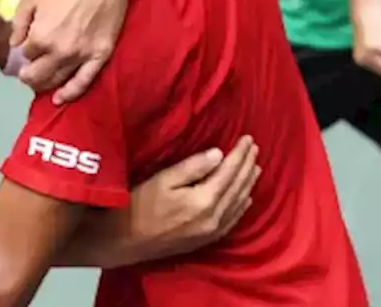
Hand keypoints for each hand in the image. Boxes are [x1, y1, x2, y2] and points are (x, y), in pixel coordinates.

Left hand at [10, 0, 130, 104]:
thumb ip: (19, 21)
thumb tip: (14, 44)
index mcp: (40, 36)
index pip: (25, 56)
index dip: (25, 52)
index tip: (27, 48)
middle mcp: (59, 51)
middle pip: (37, 76)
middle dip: (28, 76)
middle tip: (27, 73)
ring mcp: (81, 56)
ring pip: (57, 81)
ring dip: (44, 85)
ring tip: (39, 83)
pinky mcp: (100, 56)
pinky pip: (83, 82)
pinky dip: (70, 94)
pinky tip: (60, 99)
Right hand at [127, 135, 260, 260]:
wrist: (126, 241)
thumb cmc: (140, 205)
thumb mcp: (162, 180)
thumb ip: (192, 167)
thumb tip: (219, 154)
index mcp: (203, 200)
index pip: (229, 171)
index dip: (240, 154)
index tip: (248, 139)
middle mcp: (214, 217)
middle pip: (238, 187)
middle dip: (247, 166)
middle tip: (254, 148)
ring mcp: (212, 231)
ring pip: (238, 204)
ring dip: (248, 184)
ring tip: (255, 168)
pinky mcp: (207, 240)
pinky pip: (232, 220)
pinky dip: (242, 206)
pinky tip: (245, 198)